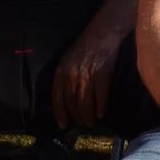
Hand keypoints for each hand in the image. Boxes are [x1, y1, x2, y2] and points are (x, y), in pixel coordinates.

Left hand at [51, 14, 127, 131]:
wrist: (101, 34)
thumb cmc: (84, 47)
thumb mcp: (67, 60)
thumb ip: (64, 77)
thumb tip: (64, 98)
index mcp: (61, 72)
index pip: (57, 98)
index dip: (60, 114)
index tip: (63, 125)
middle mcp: (72, 77)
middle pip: (72, 104)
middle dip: (77, 117)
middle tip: (82, 124)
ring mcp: (87, 77)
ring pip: (85, 104)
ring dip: (88, 116)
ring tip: (91, 122)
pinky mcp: (102, 77)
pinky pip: (100, 98)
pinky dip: (100, 108)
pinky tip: (101, 113)